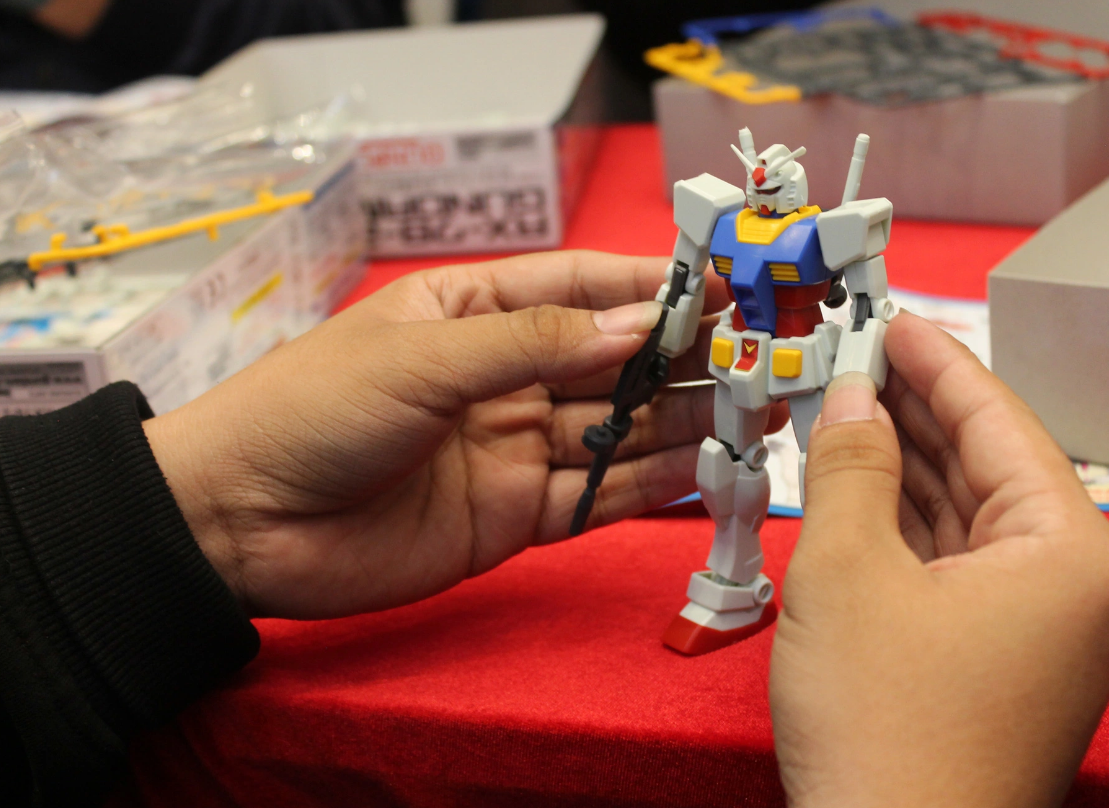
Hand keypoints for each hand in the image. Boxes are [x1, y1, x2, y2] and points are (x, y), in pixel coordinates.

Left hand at [144, 251, 753, 618]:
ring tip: (754, 415)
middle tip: (760, 357)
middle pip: (610, 362)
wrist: (241, 524)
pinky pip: (594, 496)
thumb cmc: (316, 409)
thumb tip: (643, 324)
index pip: (578, 286)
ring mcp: (511, 447)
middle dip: (681, 359)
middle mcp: (502, 376)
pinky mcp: (514, 516)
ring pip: (614, 430)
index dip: (649, 285)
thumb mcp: (424, 356)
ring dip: (680, 423)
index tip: (720, 286)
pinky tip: (703, 473)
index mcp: (473, 312)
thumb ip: (537, 343)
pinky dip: (647, 487)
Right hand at [771, 311, 1108, 807]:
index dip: (936, 362)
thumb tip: (853, 397)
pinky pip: (958, 570)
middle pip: (988, 468)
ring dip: (905, 469)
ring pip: (969, 520)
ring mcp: (1045, 634)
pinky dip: (907, 529)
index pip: (1000, 423)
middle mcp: (1077, 590)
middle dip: (916, 413)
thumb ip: (851, 465)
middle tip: (855, 357)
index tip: (891, 318)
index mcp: (1071, 553)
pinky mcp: (1005, 666)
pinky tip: (860, 492)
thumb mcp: (847, 570)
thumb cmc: (881, 728)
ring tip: (847, 412)